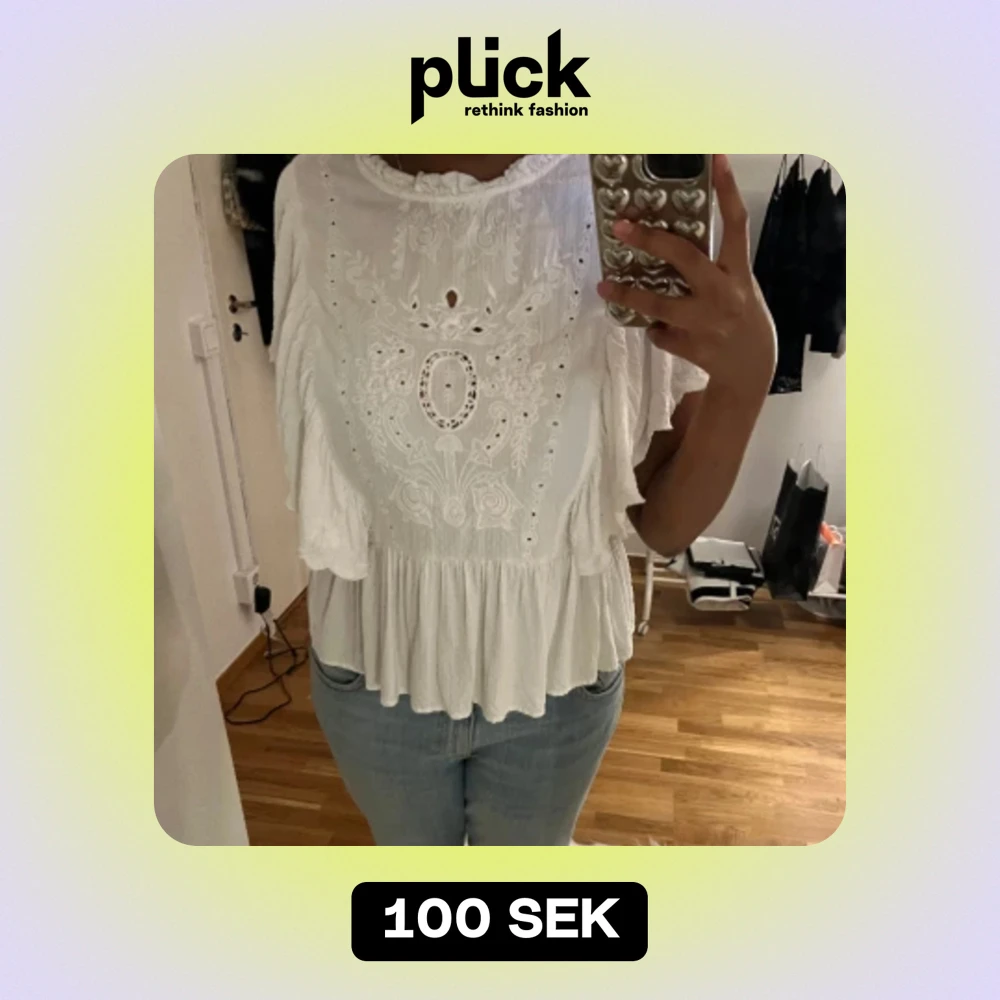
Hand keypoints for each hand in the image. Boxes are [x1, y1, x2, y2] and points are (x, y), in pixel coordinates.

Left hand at [597, 154, 776, 401]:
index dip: (727, 189)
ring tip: (604, 287)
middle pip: (685, 258)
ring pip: (659, 306)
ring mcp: (707, 323)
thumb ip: (712, 267)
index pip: (736, 223)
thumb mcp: (738, 286)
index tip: (714, 157)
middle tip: (620, 226)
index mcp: (739, 273)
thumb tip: (666, 243)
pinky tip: (663, 332)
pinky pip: (660, 333)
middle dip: (651, 240)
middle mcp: (725, 294)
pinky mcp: (692, 347)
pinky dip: (657, 331)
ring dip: (628, 296)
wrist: (751, 371)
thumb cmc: (741, 317)